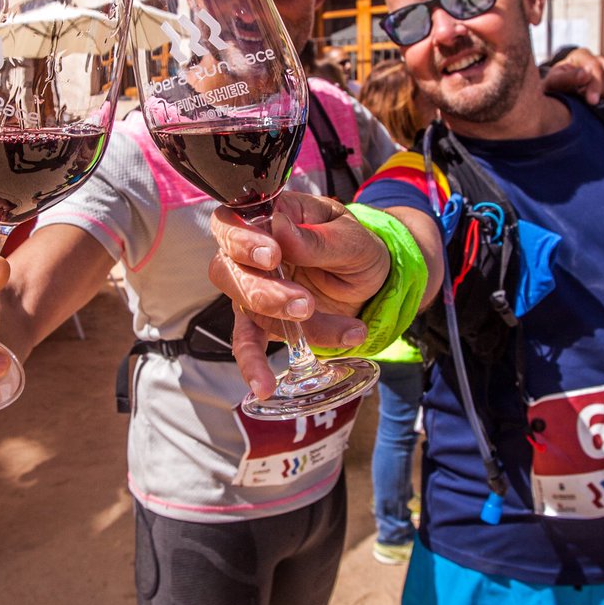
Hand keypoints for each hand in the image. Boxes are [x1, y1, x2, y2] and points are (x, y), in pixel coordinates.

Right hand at [209, 192, 388, 397]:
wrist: (374, 281)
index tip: (272, 256)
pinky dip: (253, 366)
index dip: (242, 240)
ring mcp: (254, 288)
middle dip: (264, 291)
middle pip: (228, 269)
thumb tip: (280, 229)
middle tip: (305, 304)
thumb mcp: (351, 239)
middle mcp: (251, 252)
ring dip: (285, 325)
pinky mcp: (264, 321)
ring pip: (245, 308)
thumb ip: (316, 238)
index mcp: (268, 217)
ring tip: (337, 332)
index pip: (232, 222)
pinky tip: (264, 386)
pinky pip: (248, 343)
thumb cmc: (358, 248)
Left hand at [544, 49, 603, 104]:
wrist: (555, 93)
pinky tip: (594, 100)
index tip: (592, 100)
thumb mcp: (554, 82)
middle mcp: (596, 60)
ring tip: (587, 98)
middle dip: (600, 89)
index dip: (595, 84)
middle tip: (588, 101)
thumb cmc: (554, 85)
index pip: (595, 65)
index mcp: (581, 55)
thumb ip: (568, 78)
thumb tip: (586, 74)